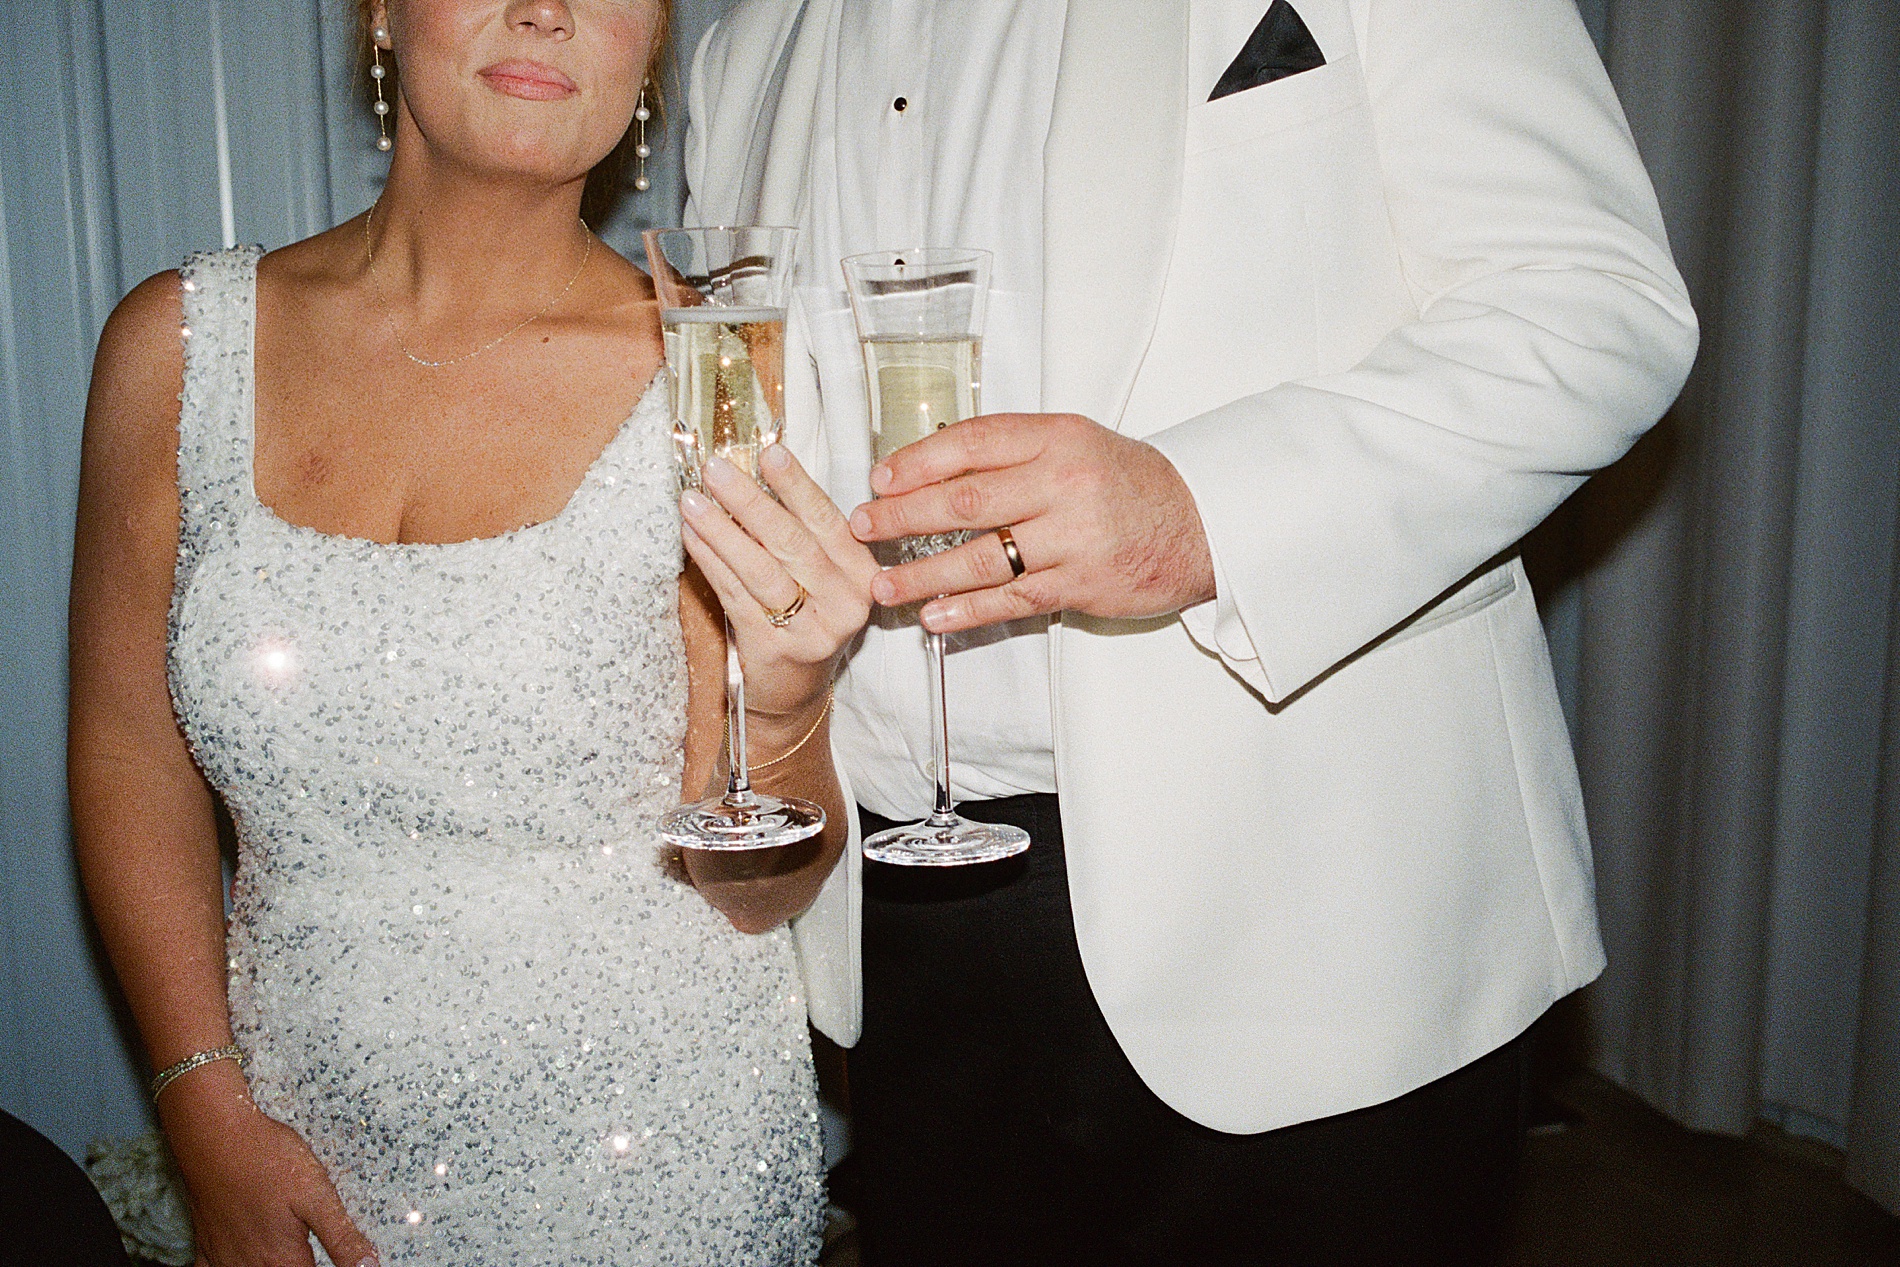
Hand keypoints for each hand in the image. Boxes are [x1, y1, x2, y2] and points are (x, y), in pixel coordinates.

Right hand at [160, 1066, 376, 1266]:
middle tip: (312, 1256)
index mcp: (283, 1259)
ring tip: (285, 1258)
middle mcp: (250, 1265)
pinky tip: (239, 1261)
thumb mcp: (318, 1196)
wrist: (216, 1137)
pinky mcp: (205, 1242)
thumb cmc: (267, 1160)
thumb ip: (342, 1237)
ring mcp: (224, 1256)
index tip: (336, 1264)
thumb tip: (368, 1265)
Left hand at [680, 444, 877, 722]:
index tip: (769, 453)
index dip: (797, 486)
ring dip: (721, 530)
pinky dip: (710, 561)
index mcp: (862, 574)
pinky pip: (735, 595)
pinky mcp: (775, 649)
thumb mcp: (820, 575)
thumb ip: (800, 531)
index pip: (828, 522)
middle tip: (716, 470)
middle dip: (750, 501)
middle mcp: (845, 603)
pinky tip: (691, 536)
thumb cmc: (805, 617)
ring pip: (761, 569)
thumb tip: (753, 472)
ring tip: (692, 500)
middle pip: (792, 543)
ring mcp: (812, 630)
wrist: (795, 690)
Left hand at [848, 412, 1215, 632]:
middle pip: (965, 500)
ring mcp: (1073, 537)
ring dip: (924, 574)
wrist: (1202, 523)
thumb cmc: (1129, 482)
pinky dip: (967, 610)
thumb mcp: (1076, 443)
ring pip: (982, 559)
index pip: (972, 443)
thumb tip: (932, 466)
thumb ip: (1014, 451)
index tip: (879, 477)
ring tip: (883, 584)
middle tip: (863, 527)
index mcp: (1058, 438)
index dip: (918, 461)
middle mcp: (1063, 483)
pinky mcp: (1082, 585)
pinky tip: (933, 616)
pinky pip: (1012, 600)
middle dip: (903, 516)